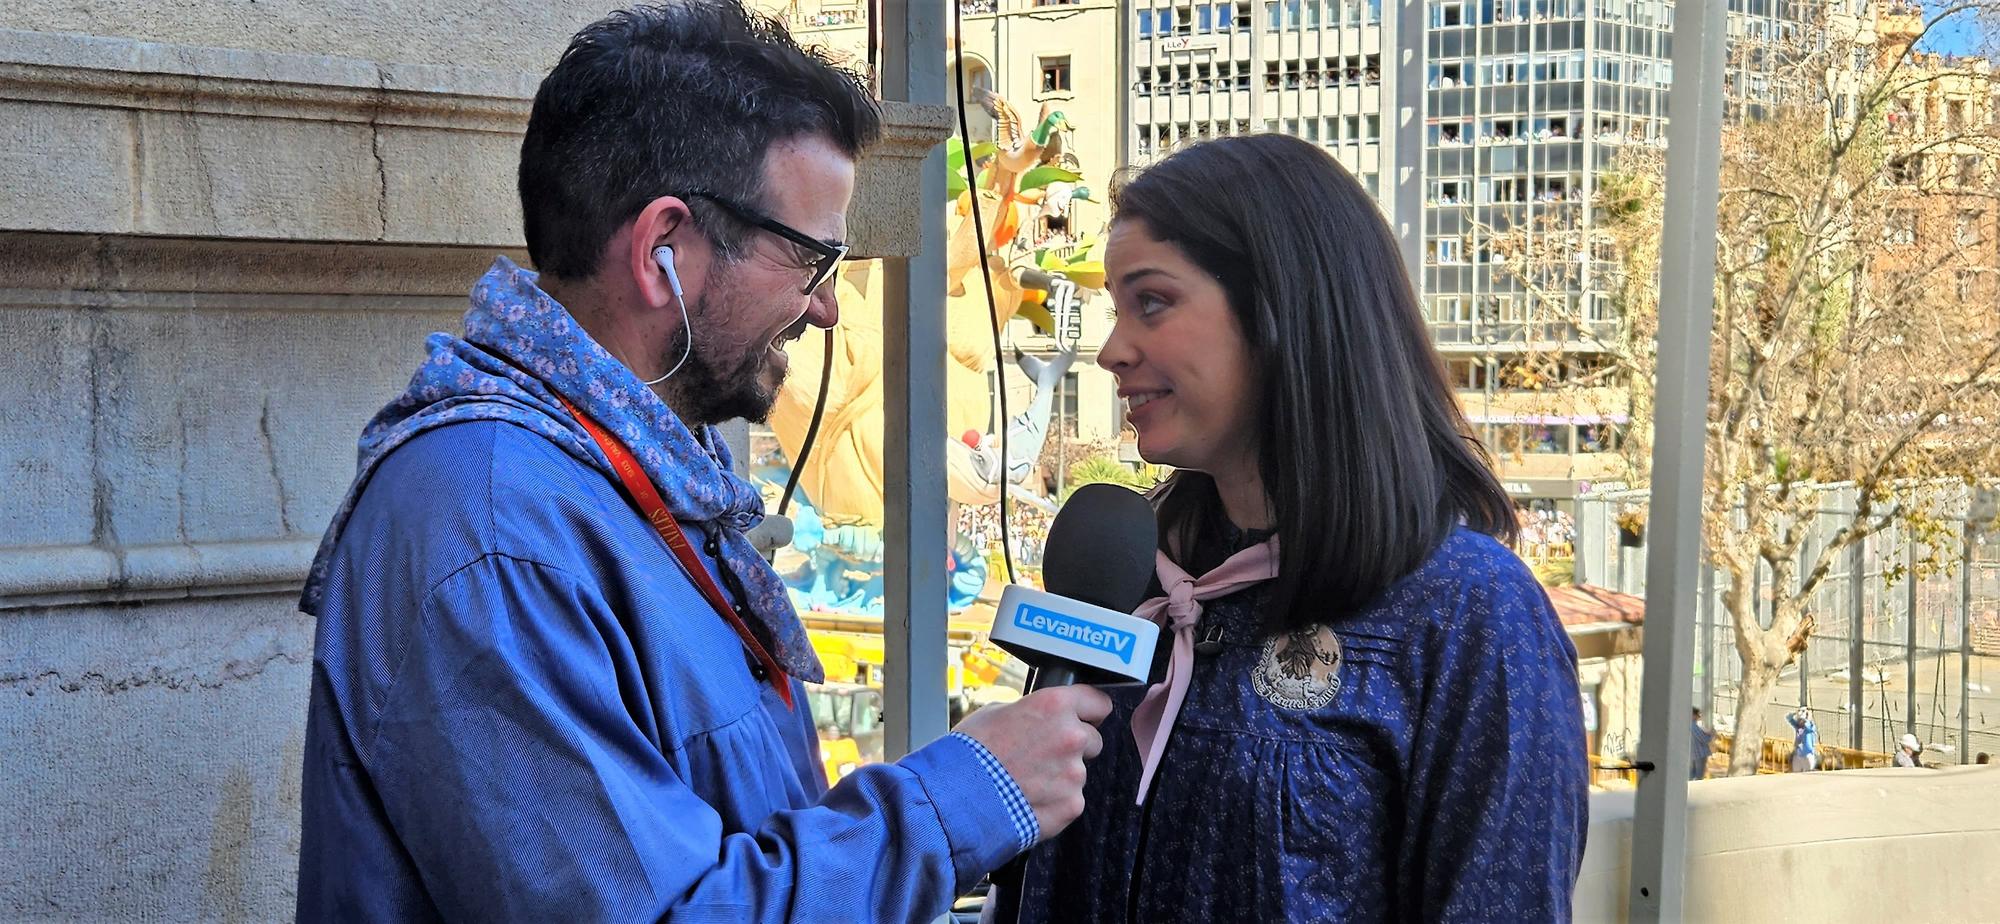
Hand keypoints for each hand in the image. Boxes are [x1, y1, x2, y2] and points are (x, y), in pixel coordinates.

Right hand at [953, 684, 1113, 842]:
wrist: (957, 798)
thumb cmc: (970, 754)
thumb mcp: (996, 713)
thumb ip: (1030, 713)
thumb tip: (1039, 719)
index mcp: (1055, 705)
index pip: (1098, 703)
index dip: (1089, 712)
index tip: (1085, 718)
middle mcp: (1072, 736)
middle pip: (1092, 740)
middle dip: (1073, 747)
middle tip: (1041, 756)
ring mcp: (1074, 774)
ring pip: (1077, 773)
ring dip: (1060, 777)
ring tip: (1026, 783)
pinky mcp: (1071, 805)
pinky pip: (1070, 801)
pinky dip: (1054, 803)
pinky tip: (1028, 801)